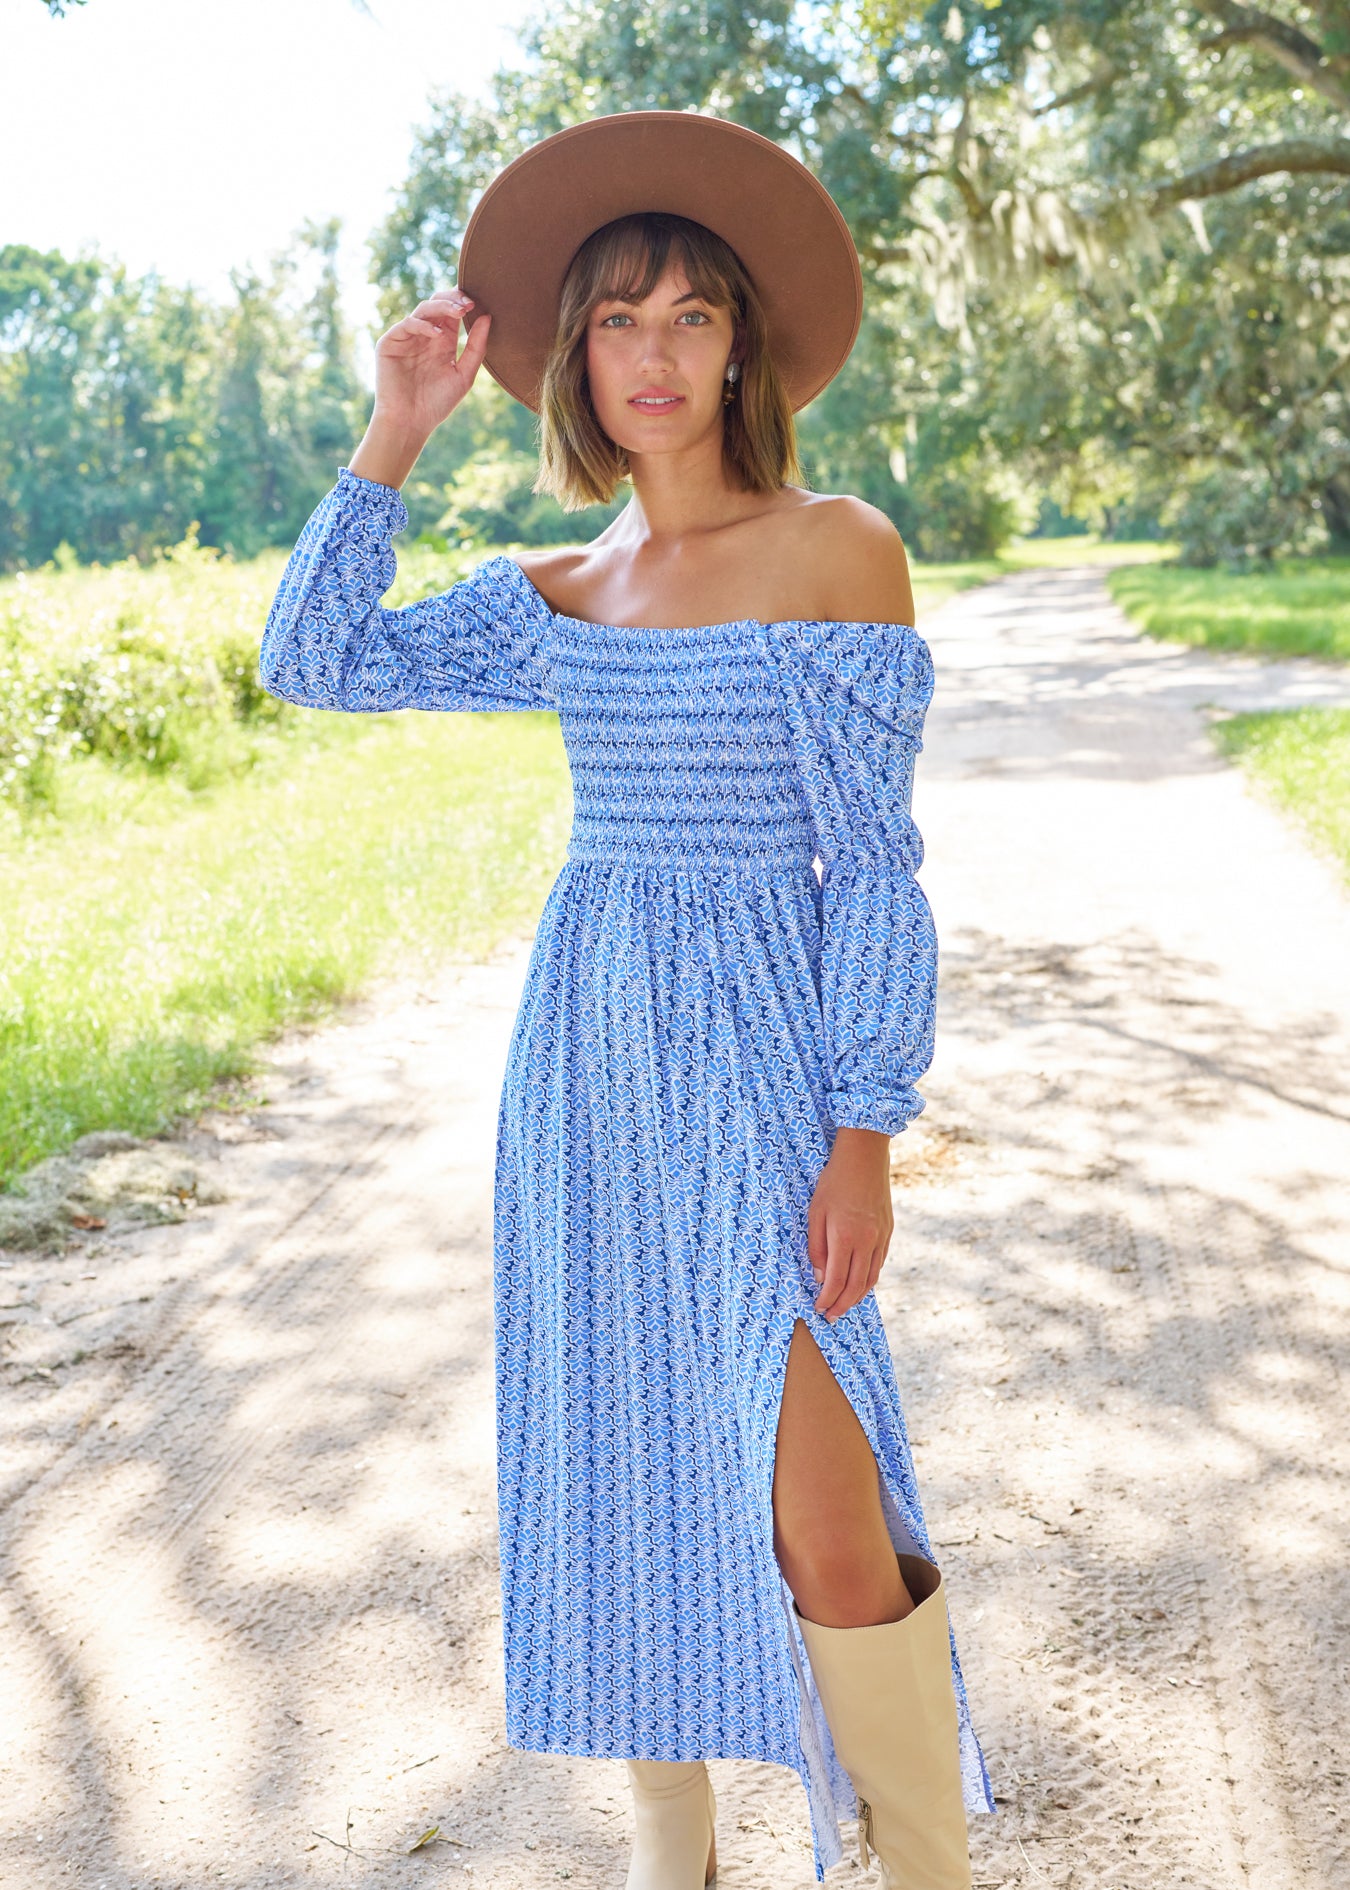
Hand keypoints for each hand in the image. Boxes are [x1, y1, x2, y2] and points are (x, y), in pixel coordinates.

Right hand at [371, 287, 490, 436]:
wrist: (410, 423)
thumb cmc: (437, 403)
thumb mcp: (464, 374)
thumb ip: (476, 347)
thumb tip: (488, 317)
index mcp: (442, 340)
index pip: (452, 312)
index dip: (464, 302)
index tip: (480, 301)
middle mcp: (424, 335)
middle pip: (437, 304)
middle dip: (454, 299)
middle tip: (470, 302)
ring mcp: (407, 337)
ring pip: (423, 310)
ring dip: (442, 307)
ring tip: (459, 311)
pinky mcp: (390, 343)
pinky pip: (407, 325)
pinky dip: (423, 326)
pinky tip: (438, 335)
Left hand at [807, 1127, 893, 1322]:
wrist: (865, 1157)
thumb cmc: (834, 1182)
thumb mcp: (815, 1213)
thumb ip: (817, 1247)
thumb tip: (819, 1276)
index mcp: (845, 1237)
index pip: (836, 1280)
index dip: (827, 1299)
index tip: (819, 1308)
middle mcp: (867, 1241)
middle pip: (856, 1285)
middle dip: (843, 1305)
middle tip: (831, 1317)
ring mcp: (881, 1237)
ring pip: (871, 1277)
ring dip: (858, 1296)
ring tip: (845, 1306)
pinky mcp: (888, 1231)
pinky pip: (879, 1263)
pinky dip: (870, 1279)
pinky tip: (861, 1283)